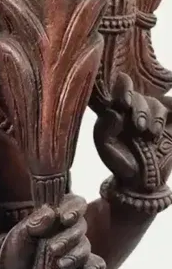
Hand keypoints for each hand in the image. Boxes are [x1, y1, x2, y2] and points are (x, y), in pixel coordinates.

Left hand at [0, 194, 104, 268]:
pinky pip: (95, 266)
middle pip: (81, 226)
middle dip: (69, 238)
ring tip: (60, 263)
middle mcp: (69, 230)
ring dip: (75, 255)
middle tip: (53, 249)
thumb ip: (33, 222)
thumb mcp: (19, 235)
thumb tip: (51, 213)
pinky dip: (93, 267)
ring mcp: (76, 250)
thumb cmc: (16, 251)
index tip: (65, 218)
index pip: (75, 203)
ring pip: (86, 247)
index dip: (75, 208)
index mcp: (56, 215)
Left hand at [94, 72, 171, 192]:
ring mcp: (155, 117)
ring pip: (158, 104)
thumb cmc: (119, 161)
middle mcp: (136, 109)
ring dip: (156, 116)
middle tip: (140, 128)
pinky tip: (168, 122)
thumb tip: (114, 112)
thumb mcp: (105, 147)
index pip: (122, 86)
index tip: (125, 103)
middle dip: (141, 110)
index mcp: (118, 109)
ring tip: (153, 134)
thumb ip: (104, 128)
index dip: (124, 88)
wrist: (142, 183)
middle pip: (141, 97)